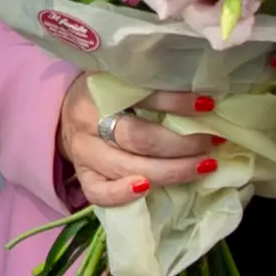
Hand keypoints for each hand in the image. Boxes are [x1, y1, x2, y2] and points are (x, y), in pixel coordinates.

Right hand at [55, 78, 219, 209]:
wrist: (65, 112)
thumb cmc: (104, 94)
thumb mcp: (123, 80)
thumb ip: (152, 87)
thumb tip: (203, 100)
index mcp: (100, 91)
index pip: (143, 96)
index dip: (177, 103)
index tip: (208, 105)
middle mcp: (88, 122)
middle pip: (138, 138)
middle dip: (180, 145)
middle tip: (210, 143)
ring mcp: (83, 153)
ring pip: (126, 167)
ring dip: (170, 171)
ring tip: (202, 167)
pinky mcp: (82, 176)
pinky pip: (98, 193)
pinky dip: (123, 195)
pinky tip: (148, 190)